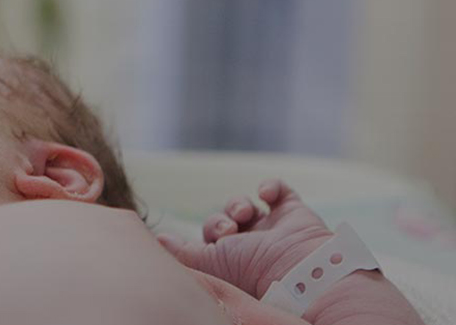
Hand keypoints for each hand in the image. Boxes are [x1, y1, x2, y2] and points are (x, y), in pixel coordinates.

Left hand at [156, 180, 334, 296]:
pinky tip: (266, 194)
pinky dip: (270, 186)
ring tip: (245, 215)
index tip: (216, 237)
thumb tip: (158, 239)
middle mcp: (250, 243)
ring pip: (244, 203)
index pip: (210, 234)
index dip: (210, 229)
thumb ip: (180, 252)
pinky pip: (278, 189)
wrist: (297, 267)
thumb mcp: (207, 262)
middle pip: (223, 217)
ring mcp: (272, 227)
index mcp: (231, 257)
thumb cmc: (251, 269)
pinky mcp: (292, 212)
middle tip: (231, 231)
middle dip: (221, 219)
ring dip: (238, 203)